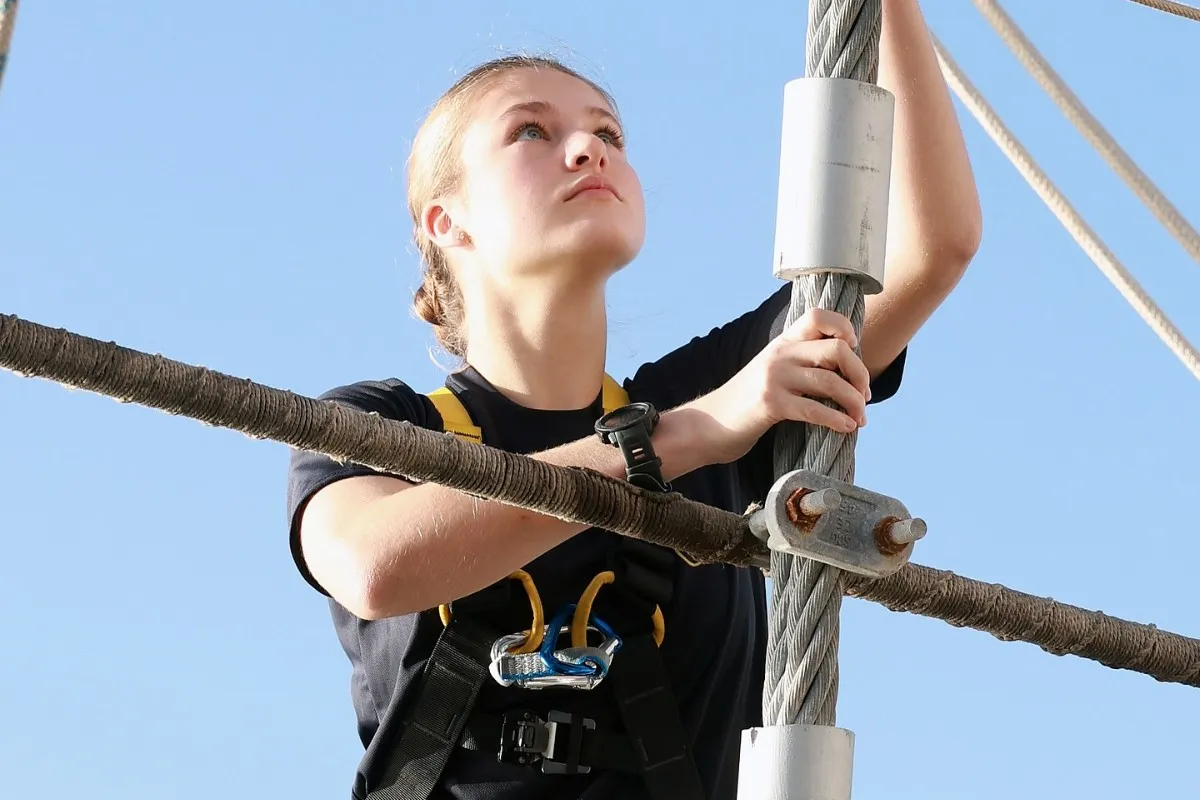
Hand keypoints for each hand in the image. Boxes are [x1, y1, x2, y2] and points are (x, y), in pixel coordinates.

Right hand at [688, 309, 871, 464]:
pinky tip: (846, 427)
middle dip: (860, 374)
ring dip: (854, 401)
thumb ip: (802, 362)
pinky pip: (815, 409)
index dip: (844, 327)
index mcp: (783, 342)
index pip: (819, 316)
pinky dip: (837, 420)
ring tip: (860, 417)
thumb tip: (847, 370)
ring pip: (830, 381)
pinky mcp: (771, 403)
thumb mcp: (773, 370)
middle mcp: (780, 354)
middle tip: (864, 396)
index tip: (853, 349)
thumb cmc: (749, 401)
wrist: (712, 423)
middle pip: (836, 350)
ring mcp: (775, 378)